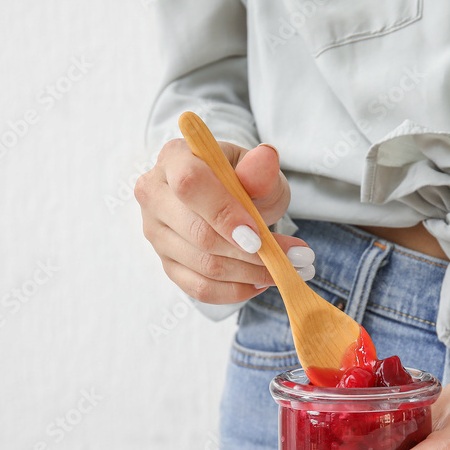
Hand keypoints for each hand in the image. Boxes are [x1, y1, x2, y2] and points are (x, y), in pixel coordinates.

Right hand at [136, 139, 311, 303]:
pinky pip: (201, 288)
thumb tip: (267, 158)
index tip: (259, 236)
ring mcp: (156, 233)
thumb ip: (259, 169)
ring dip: (253, 274)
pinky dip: (237, 290)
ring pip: (205, 266)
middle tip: (293, 258)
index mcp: (173, 158)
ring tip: (288, 269)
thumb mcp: (255, 167)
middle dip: (252, 254)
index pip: (190, 185)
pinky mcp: (166, 263)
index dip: (225, 214)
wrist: (226, 196)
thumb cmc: (241, 178)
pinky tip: (262, 282)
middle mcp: (155, 196)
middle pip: (200, 235)